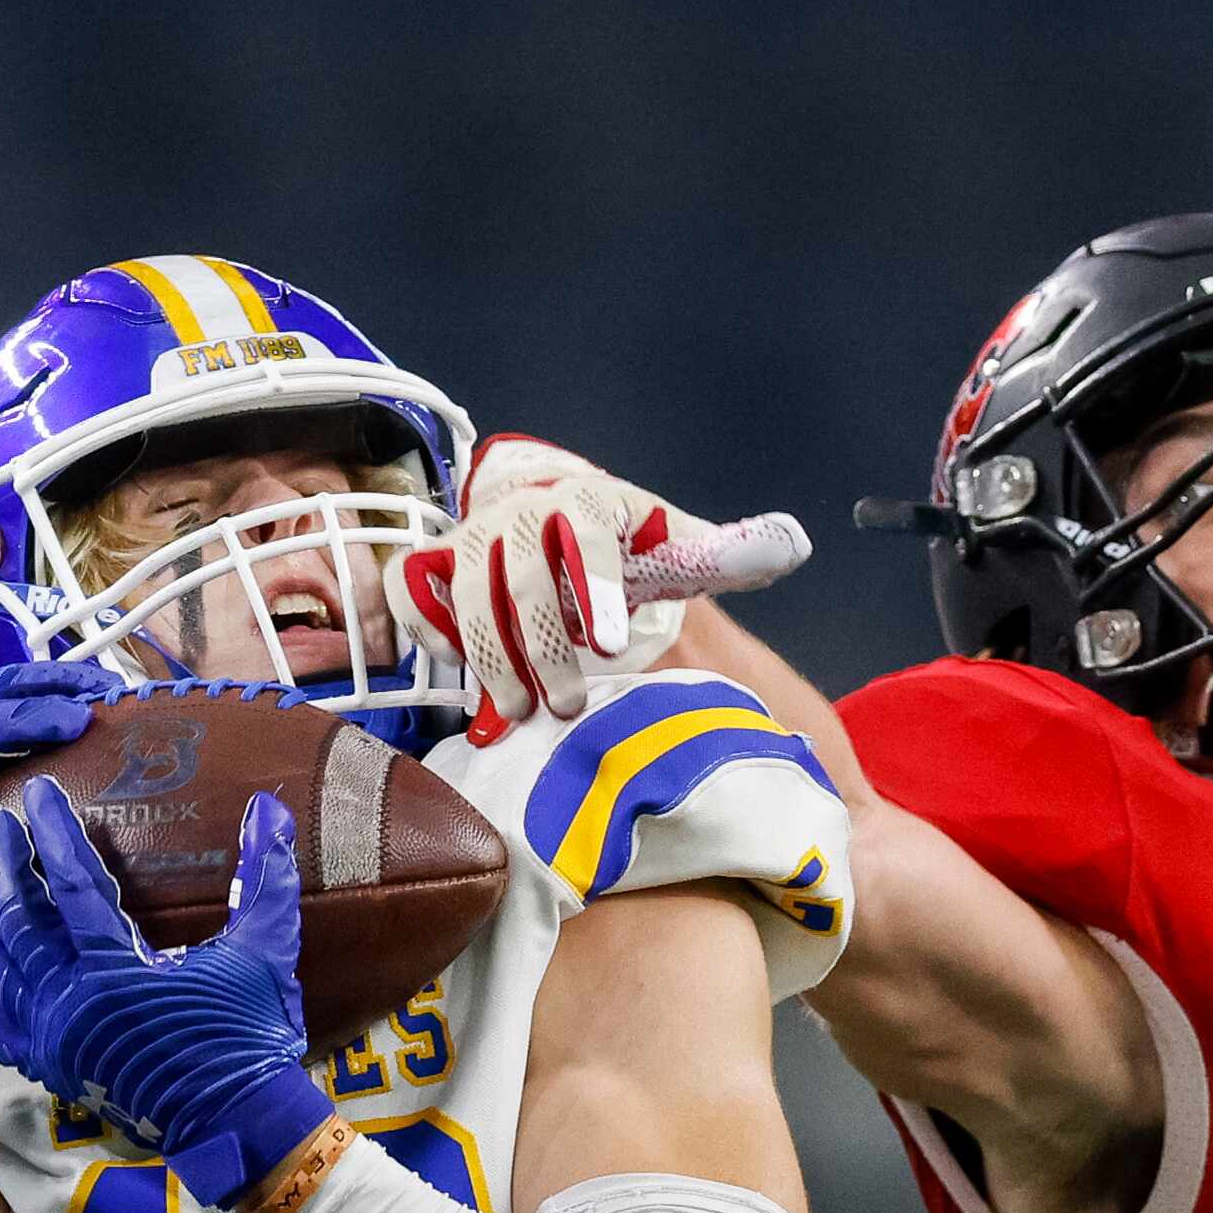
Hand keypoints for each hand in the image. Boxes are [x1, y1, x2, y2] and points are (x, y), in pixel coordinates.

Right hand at [0, 664, 121, 915]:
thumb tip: (3, 778)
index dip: (39, 692)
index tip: (82, 695)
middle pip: (4, 683)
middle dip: (58, 680)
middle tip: (109, 682)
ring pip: (4, 694)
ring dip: (58, 693)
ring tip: (105, 694)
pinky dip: (35, 719)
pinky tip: (71, 721)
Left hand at [0, 776, 331, 1210]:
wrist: (240, 1125)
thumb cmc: (251, 1038)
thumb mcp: (264, 953)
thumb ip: (265, 879)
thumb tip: (270, 809)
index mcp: (117, 972)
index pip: (74, 888)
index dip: (55, 837)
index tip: (38, 796)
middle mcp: (71, 1004)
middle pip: (21, 923)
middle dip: (3, 868)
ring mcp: (54, 1038)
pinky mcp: (52, 1066)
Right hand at [383, 434, 812, 723]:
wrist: (557, 523)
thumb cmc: (628, 546)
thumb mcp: (677, 545)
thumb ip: (728, 552)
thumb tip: (796, 545)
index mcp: (588, 499)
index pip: (587, 537)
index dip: (598, 587)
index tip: (614, 644)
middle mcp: (521, 510)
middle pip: (521, 581)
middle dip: (544, 649)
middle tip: (566, 706)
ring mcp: (471, 535)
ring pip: (467, 596)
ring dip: (491, 659)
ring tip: (519, 712)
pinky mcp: (435, 563)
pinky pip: (416, 595)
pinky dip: (431, 632)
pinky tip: (459, 671)